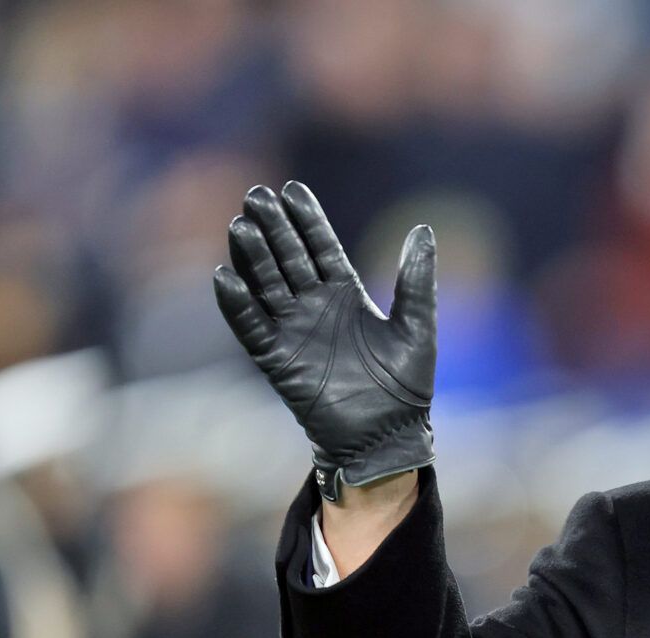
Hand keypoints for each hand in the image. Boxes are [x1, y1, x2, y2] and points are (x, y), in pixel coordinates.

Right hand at [213, 180, 436, 501]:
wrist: (387, 436)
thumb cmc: (406, 385)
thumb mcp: (417, 326)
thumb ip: (416, 280)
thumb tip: (423, 229)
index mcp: (346, 294)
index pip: (320, 247)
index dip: (306, 219)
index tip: (291, 189)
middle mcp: (314, 307)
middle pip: (288, 258)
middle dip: (273, 228)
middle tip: (257, 196)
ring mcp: (293, 331)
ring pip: (267, 285)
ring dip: (253, 257)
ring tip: (240, 226)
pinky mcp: (278, 360)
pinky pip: (252, 327)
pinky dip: (237, 304)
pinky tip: (226, 276)